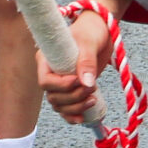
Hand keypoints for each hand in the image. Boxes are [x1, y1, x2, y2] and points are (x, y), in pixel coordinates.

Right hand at [38, 8, 110, 123]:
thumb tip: (85, 83)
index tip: (77, 80)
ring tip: (93, 99)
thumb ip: (87, 61)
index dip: (60, 86)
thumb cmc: (91, 30)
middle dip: (73, 97)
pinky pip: (67, 110)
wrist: (102, 30)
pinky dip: (73, 116)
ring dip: (76, 108)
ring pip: (60, 106)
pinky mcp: (72, 90)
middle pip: (53, 97)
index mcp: (47, 60)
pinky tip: (83, 117)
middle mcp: (51, 73)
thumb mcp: (89, 42)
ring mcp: (62, 83)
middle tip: (92, 88)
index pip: (45, 81)